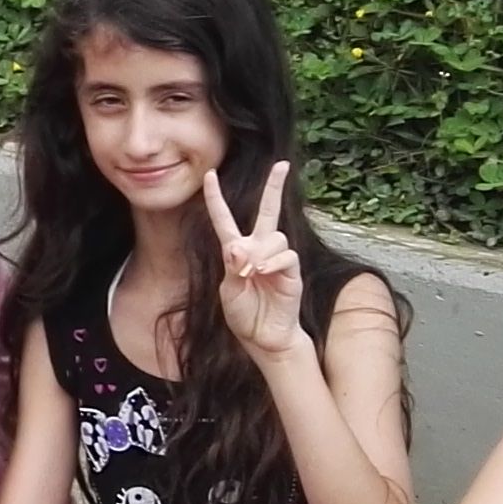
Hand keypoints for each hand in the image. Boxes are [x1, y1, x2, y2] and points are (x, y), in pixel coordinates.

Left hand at [204, 159, 304, 357]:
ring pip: (274, 237)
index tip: (210, 175)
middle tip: (282, 165)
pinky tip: (263, 273)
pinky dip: (273, 262)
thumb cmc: (244, 315)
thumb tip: (239, 247)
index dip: (216, 198)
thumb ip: (231, 268)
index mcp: (236, 251)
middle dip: (275, 187)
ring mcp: (277, 259)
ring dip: (259, 253)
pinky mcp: (292, 271)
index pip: (225, 219)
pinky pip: (286, 256)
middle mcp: (259, 249)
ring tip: (251, 273)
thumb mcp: (228, 291)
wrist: (263, 338)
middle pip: (268, 211)